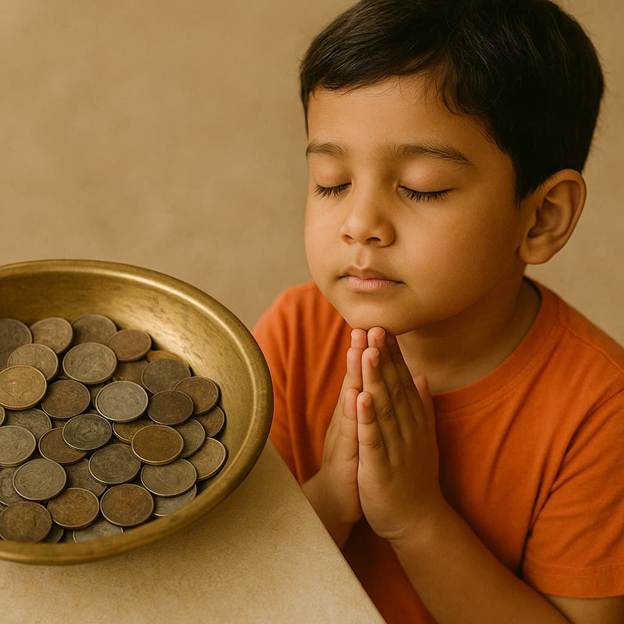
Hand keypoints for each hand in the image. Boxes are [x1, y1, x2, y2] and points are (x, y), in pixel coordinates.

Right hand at [318, 327, 367, 524]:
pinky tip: (356, 395)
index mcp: (356, 412)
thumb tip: (379, 381)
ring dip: (354, 374)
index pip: (364, 376)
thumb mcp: (364, 430)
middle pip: (354, 380)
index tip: (377, 324)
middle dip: (359, 352)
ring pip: (350, 400)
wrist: (338, 501)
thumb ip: (370, 405)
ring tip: (358, 349)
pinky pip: (352, 433)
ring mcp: (346, 436)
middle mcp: (347, 419)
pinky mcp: (347, 456)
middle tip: (363, 323)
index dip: (370, 352)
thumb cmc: (354, 462)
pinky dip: (354, 414)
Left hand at [356, 327, 445, 544]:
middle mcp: (406, 427)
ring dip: (375, 378)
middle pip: (393, 386)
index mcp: (412, 419)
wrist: (417, 518)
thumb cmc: (415, 474)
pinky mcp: (381, 465)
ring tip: (368, 350)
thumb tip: (421, 375)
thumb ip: (421, 404)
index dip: (393, 353)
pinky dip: (367, 418)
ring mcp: (394, 445)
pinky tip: (360, 397)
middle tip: (377, 324)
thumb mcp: (421, 434)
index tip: (385, 325)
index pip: (401, 379)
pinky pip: (373, 438)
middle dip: (383, 356)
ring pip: (383, 406)